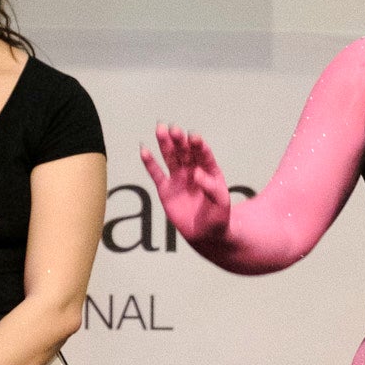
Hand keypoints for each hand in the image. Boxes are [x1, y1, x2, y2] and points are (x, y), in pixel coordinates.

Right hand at [140, 127, 233, 245]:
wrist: (206, 235)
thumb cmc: (218, 217)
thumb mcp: (221, 203)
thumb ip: (211, 187)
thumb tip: (197, 173)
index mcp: (209, 171)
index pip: (204, 155)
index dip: (199, 146)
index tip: (194, 137)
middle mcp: (193, 171)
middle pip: (185, 152)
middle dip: (180, 141)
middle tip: (174, 129)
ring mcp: (178, 179)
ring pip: (170, 158)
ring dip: (165, 144)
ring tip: (160, 129)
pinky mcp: (166, 189)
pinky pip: (156, 174)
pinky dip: (150, 163)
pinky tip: (144, 150)